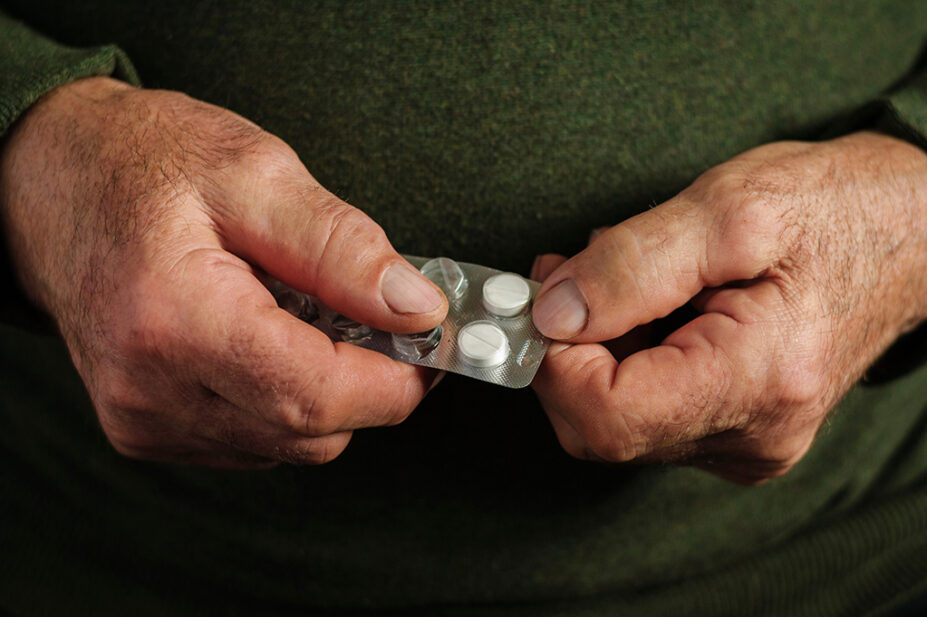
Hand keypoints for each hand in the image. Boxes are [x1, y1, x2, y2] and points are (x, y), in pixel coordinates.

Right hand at [0, 77, 446, 467]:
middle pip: (311, 433)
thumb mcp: (256, 173)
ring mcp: (144, 418)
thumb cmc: (146, 164)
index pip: (318, 397)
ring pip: (289, 444)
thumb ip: (342, 247)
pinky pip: (254, 440)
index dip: (394, 381)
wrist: (51, 182)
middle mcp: (151, 389)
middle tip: (374, 316)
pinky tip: (267, 339)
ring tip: (303, 315)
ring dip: (324, 391)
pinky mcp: (147, 427)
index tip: (428, 344)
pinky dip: (284, 399)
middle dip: (367, 384)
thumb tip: (416, 308)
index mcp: (176, 320)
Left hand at [530, 132, 926, 483]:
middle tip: (569, 275)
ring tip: (625, 278)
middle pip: (604, 426)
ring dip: (597, 349)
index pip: (606, 415)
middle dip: (568, 350)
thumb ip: (632, 263)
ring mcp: (748, 442)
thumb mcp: (730, 207)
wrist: (914, 232)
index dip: (553, 359)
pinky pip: (650, 412)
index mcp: (758, 382)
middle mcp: (753, 436)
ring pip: (620, 420)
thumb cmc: (834, 208)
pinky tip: (648, 307)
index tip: (541, 296)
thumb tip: (553, 313)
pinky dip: (626, 359)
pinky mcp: (739, 431)